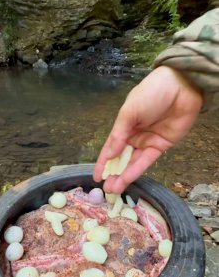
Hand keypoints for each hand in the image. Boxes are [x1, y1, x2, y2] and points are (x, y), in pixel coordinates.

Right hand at [93, 66, 202, 192]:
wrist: (180, 87)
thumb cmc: (150, 94)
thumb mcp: (128, 112)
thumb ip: (119, 135)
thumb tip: (109, 155)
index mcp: (124, 126)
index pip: (110, 147)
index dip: (103, 162)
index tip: (96, 177)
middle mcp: (134, 136)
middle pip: (121, 158)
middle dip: (113, 173)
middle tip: (105, 189)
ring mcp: (147, 142)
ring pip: (133, 162)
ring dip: (123, 176)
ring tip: (113, 189)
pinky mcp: (161, 146)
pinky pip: (146, 161)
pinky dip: (136, 170)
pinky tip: (127, 179)